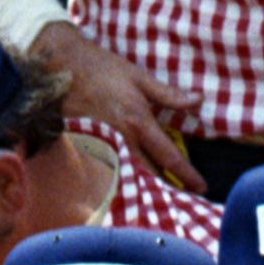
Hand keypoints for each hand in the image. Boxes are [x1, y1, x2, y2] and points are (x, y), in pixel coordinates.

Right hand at [30, 18, 200, 187]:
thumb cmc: (102, 69)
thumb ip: (169, 94)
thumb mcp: (139, 78)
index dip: (187, 174)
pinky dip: (126, 175)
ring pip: (131, 173)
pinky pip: (112, 166)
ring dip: (149, 185)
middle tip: (187, 198)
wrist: (61, 67)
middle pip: (151, 173)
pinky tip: (135, 181)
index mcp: (139, 123)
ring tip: (165, 195)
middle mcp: (122, 139)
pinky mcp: (89, 145)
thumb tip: (199, 100)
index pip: (169, 156)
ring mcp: (104, 145)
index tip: (202, 187)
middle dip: (170, 187)